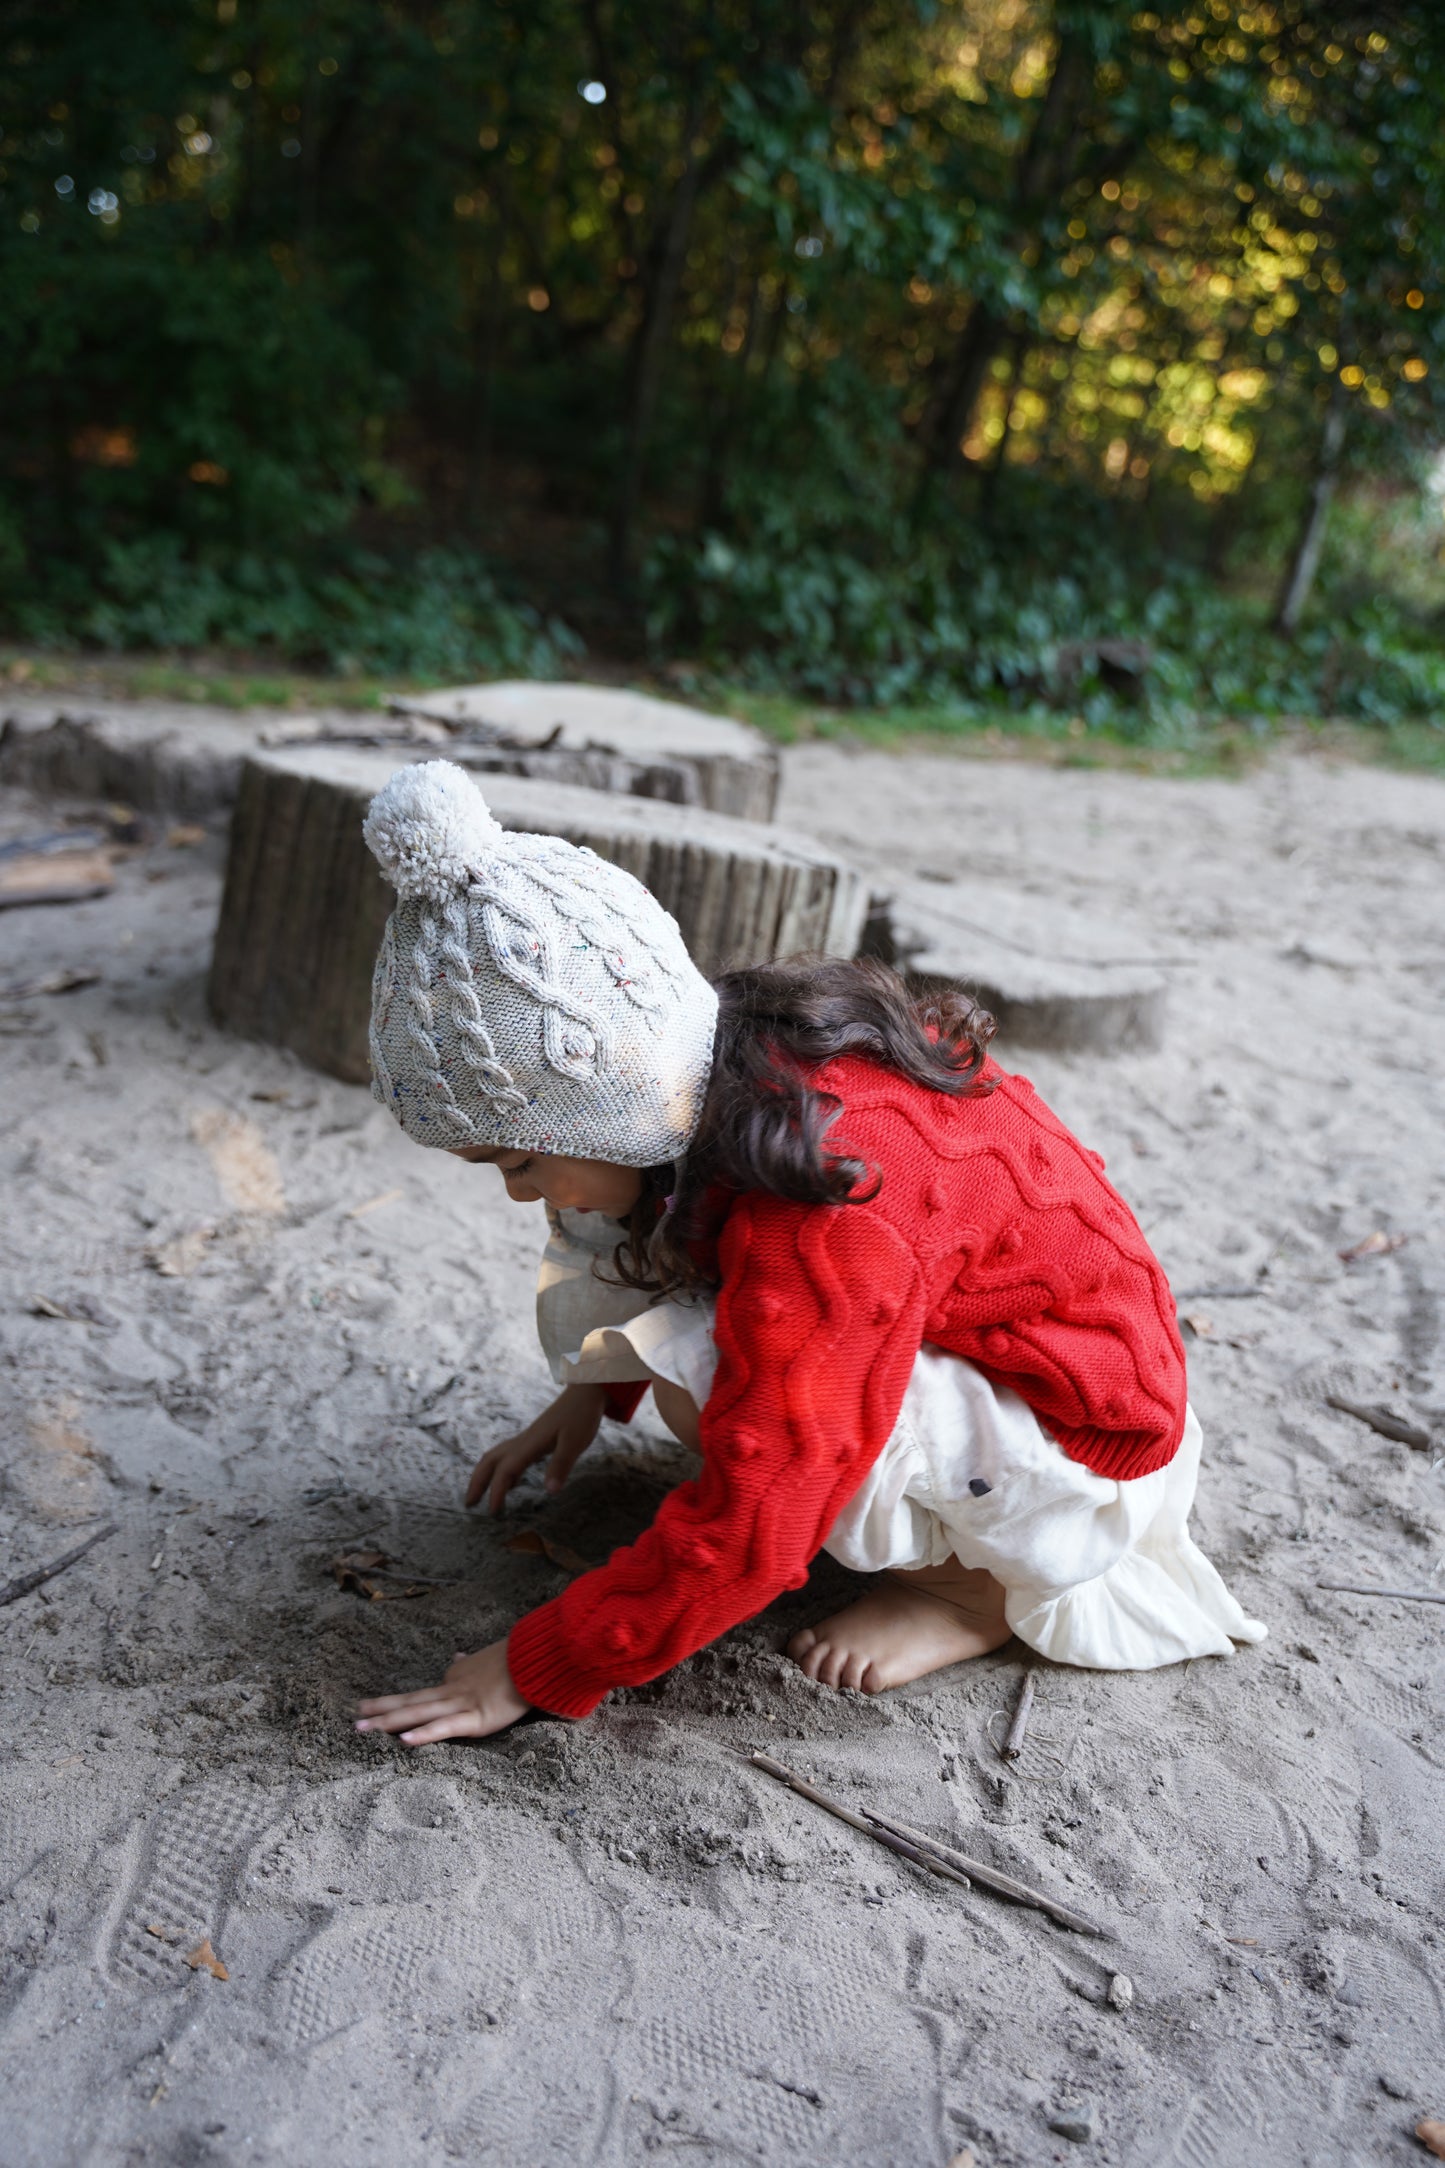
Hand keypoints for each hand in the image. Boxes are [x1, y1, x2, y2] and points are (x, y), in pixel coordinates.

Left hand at [355, 1639, 529, 1745]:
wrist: (535, 1659)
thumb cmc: (516, 1662)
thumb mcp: (484, 1660)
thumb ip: (468, 1663)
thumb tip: (456, 1656)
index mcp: (455, 1679)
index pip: (421, 1693)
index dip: (394, 1701)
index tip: (370, 1706)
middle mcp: (451, 1691)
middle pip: (410, 1702)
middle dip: (380, 1710)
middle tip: (354, 1716)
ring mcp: (461, 1705)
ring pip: (418, 1713)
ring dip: (388, 1721)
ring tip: (362, 1728)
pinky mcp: (476, 1719)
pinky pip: (445, 1728)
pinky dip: (424, 1734)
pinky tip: (403, 1741)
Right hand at [465, 1383, 606, 1513]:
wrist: (585, 1392)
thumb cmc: (581, 1416)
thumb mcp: (576, 1442)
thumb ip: (561, 1465)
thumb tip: (550, 1491)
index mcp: (530, 1444)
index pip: (506, 1470)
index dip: (496, 1491)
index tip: (492, 1512)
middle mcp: (523, 1442)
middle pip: (490, 1461)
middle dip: (477, 1482)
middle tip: (469, 1504)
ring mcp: (526, 1439)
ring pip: (496, 1457)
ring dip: (484, 1475)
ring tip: (479, 1495)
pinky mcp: (533, 1439)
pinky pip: (508, 1456)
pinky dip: (500, 1470)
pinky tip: (508, 1482)